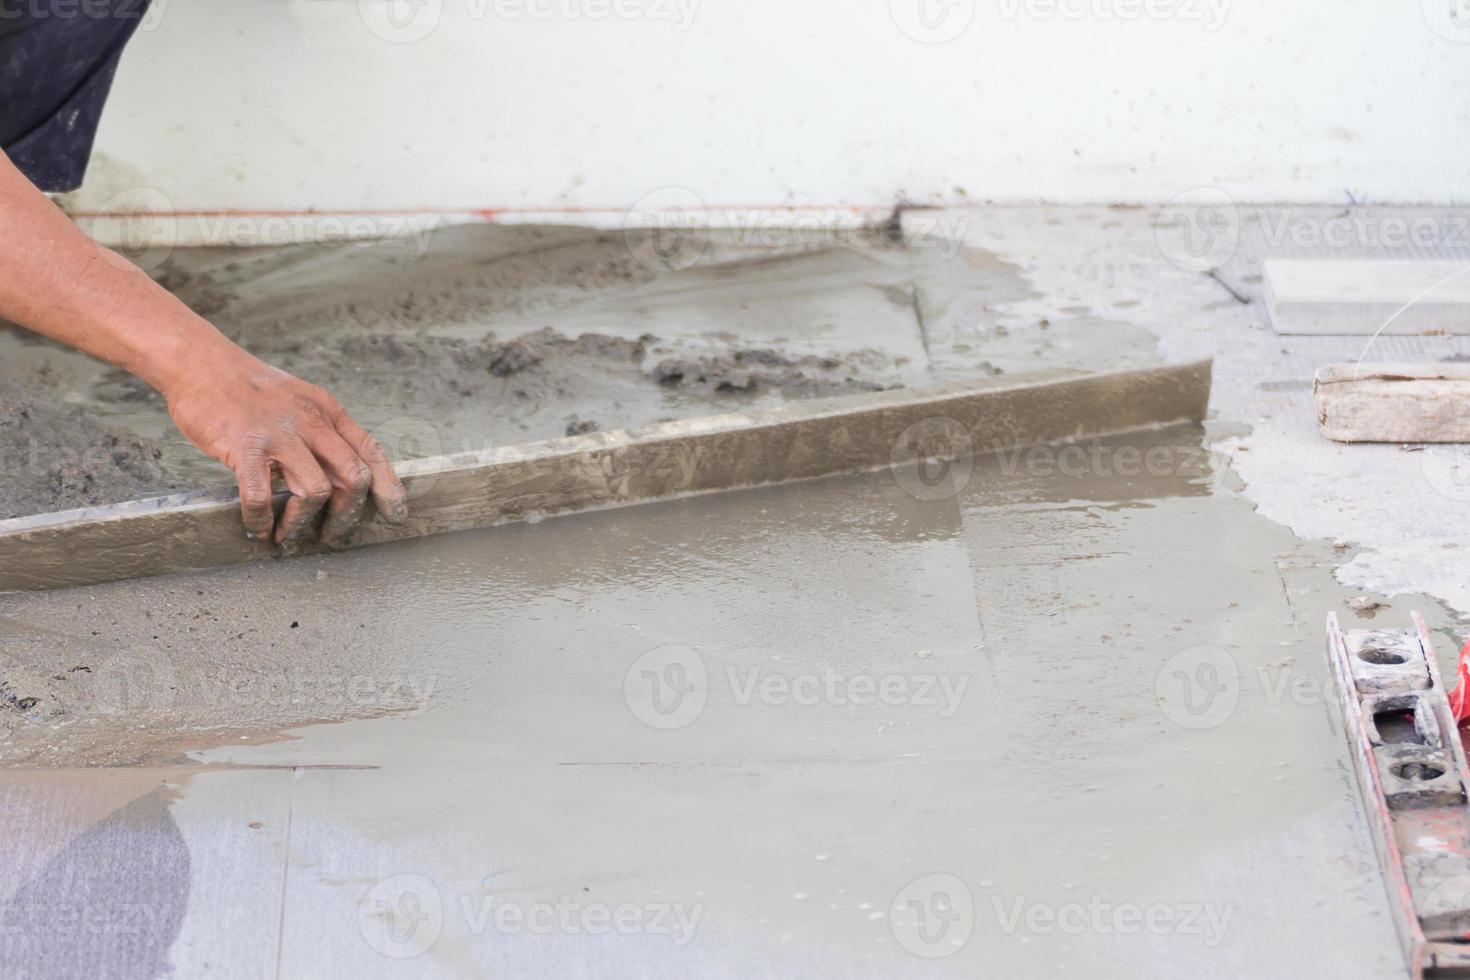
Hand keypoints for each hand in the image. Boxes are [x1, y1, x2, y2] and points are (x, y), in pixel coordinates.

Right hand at [163, 346, 407, 547]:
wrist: (201, 363)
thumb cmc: (247, 388)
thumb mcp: (299, 400)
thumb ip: (321, 431)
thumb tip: (341, 471)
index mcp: (328, 411)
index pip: (372, 452)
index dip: (388, 487)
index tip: (395, 513)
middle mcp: (311, 422)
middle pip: (353, 477)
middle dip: (348, 515)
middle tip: (332, 534)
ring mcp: (279, 435)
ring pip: (316, 491)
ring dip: (303, 522)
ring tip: (288, 534)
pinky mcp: (246, 447)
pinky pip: (260, 495)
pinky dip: (260, 519)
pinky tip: (257, 528)